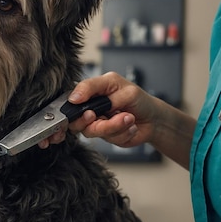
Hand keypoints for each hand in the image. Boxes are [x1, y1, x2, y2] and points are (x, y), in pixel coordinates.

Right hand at [38, 72, 157, 149]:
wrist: (154, 118)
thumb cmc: (136, 97)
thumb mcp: (114, 82)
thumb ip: (92, 87)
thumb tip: (74, 97)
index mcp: (86, 95)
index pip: (68, 103)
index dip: (66, 113)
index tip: (81, 115)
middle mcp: (88, 111)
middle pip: (75, 122)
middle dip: (91, 121)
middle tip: (100, 115)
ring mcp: (96, 126)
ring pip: (93, 132)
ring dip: (114, 125)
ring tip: (128, 118)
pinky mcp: (106, 137)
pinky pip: (109, 138)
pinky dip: (123, 132)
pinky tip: (130, 125)